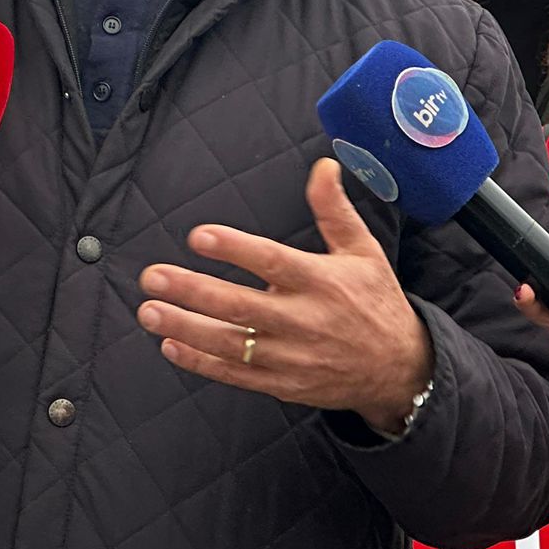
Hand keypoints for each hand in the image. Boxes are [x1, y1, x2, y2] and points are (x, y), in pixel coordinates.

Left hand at [137, 158, 432, 434]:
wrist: (399, 368)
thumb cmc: (375, 300)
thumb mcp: (363, 250)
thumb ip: (334, 209)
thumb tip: (323, 164)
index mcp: (322, 281)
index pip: (272, 262)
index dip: (235, 249)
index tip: (198, 236)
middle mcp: (305, 320)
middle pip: (241, 305)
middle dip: (192, 291)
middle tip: (152, 276)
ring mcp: (292, 356)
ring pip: (231, 343)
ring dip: (186, 328)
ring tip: (149, 311)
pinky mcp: (284, 384)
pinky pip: (237, 375)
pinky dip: (202, 363)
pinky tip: (171, 346)